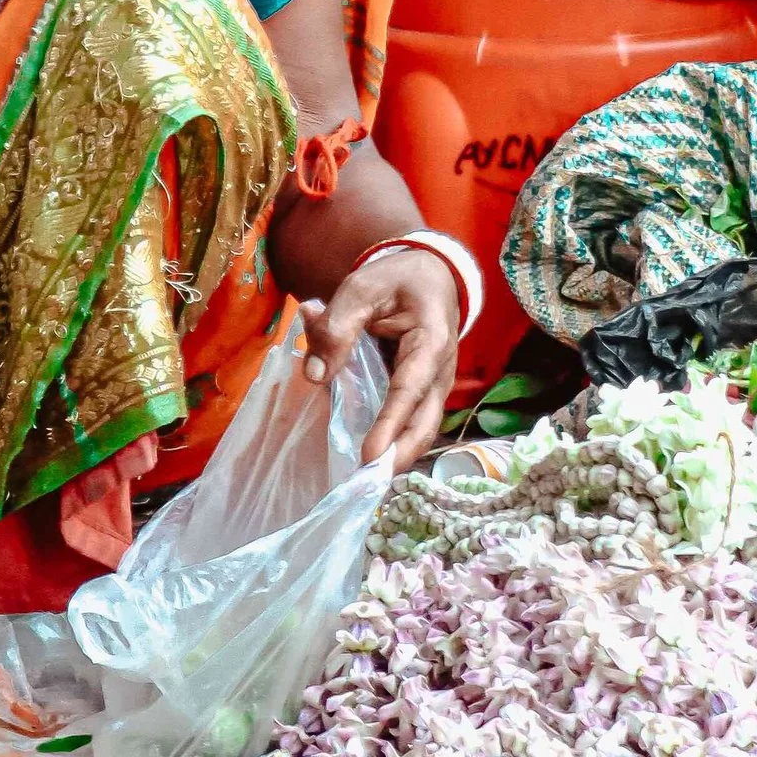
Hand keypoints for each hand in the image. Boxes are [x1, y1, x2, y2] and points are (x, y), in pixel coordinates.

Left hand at [299, 244, 461, 469]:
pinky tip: (371, 460)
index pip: (410, 389)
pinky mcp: (425, 391)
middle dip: (400, 455)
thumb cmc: (396, 279)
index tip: (369, 456)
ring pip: (423, 428)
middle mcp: (442, 369)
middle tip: (367, 483)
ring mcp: (437, 384)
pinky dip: (395, 442)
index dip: (390, 424)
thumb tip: (314, 375)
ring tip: (367, 482)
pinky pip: (413, 421)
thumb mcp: (361, 289)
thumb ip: (336, 327)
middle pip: (426, 422)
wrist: (430, 273)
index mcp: (431, 340)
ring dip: (398, 455)